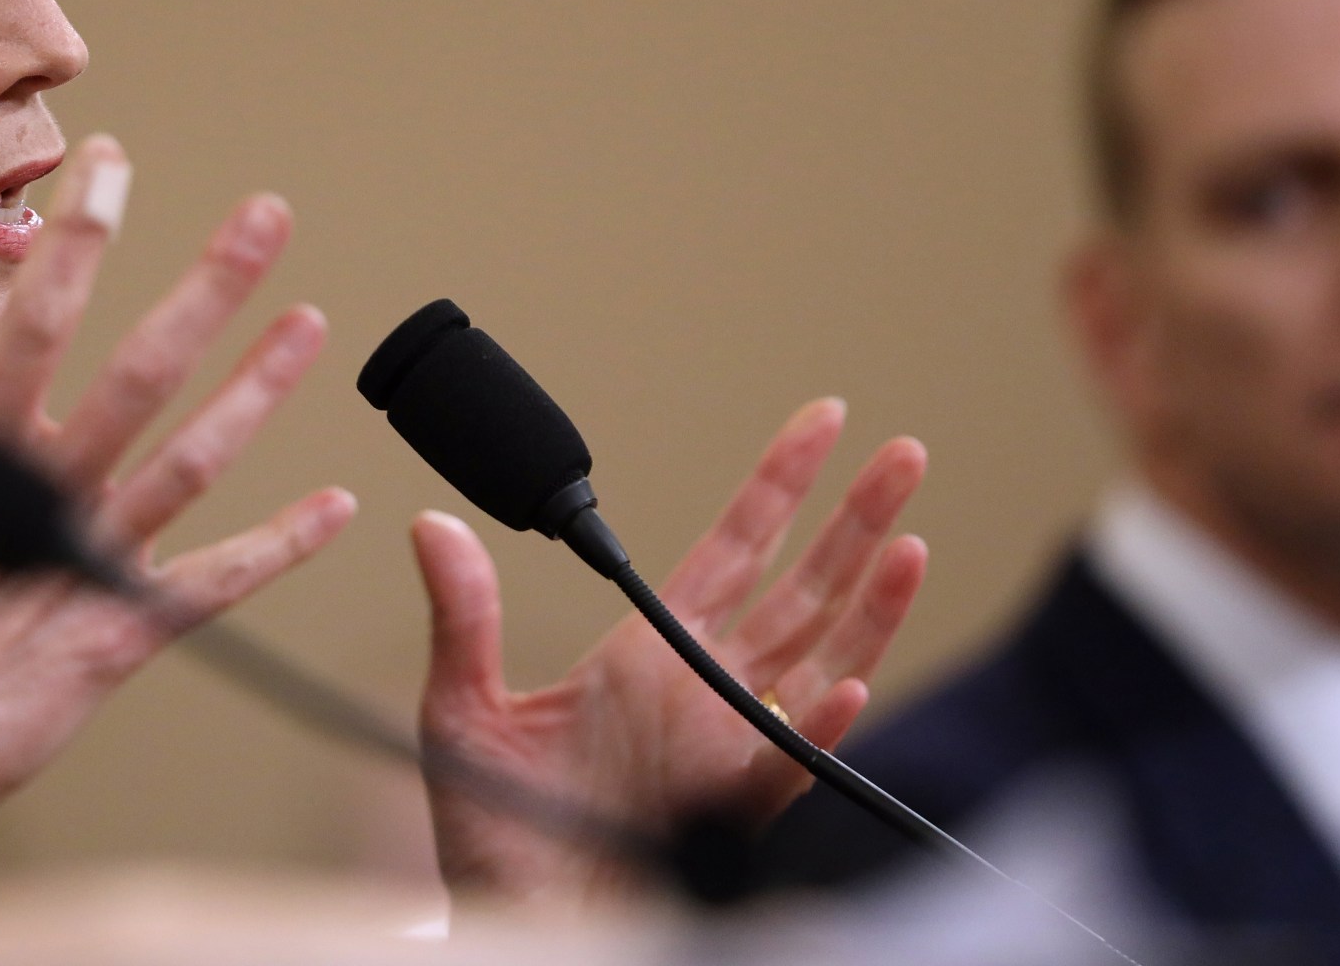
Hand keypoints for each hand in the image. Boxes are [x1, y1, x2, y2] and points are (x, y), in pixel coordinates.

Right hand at [0, 136, 352, 909]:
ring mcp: (85, 565)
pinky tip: (335, 507)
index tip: (113, 168)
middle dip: (207, 289)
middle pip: (138, 372)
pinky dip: (277, 547)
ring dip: (257, 391)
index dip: (77, 241)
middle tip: (265, 219)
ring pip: (191, 461)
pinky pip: (211, 584)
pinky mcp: (118, 636)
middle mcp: (39, 499)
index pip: (31, 322)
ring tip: (312, 326)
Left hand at [410, 397, 926, 906]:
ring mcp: (725, 749)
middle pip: (801, 588)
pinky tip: (848, 682)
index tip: (823, 424)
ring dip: (869, 603)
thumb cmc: (494, 835)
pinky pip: (786, 763)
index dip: (779, 485)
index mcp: (646, 656)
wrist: (514, 923)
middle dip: (854, 520)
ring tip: (908, 541)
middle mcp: (700, 692)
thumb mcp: (462, 714)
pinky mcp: (726, 812)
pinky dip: (820, 725)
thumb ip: (462, 617)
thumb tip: (431, 526)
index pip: (732, 549)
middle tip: (902, 455)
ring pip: (820, 660)